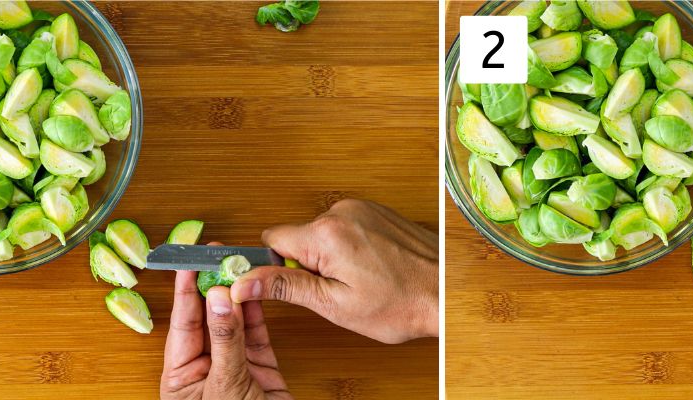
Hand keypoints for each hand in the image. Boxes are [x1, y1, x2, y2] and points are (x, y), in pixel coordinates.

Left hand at [161, 270, 291, 399]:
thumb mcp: (224, 384)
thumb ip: (224, 340)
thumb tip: (219, 298)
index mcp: (182, 377)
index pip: (182, 325)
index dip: (185, 292)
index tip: (189, 264)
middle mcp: (206, 368)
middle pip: (207, 319)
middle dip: (213, 287)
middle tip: (217, 259)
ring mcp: (235, 366)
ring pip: (234, 322)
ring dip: (237, 295)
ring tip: (238, 267)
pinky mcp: (260, 367)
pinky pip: (256, 333)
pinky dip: (257, 312)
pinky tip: (255, 289)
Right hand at [230, 199, 438, 343]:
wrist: (447, 292)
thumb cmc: (401, 303)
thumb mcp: (334, 304)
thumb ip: (286, 287)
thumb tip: (245, 280)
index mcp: (326, 233)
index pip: (271, 238)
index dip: (276, 265)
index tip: (287, 282)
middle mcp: (343, 212)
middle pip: (299, 236)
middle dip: (309, 264)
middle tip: (337, 289)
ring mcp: (363, 208)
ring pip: (323, 234)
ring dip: (333, 257)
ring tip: (362, 280)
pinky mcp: (377, 211)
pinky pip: (346, 228)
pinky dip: (352, 248)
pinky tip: (373, 268)